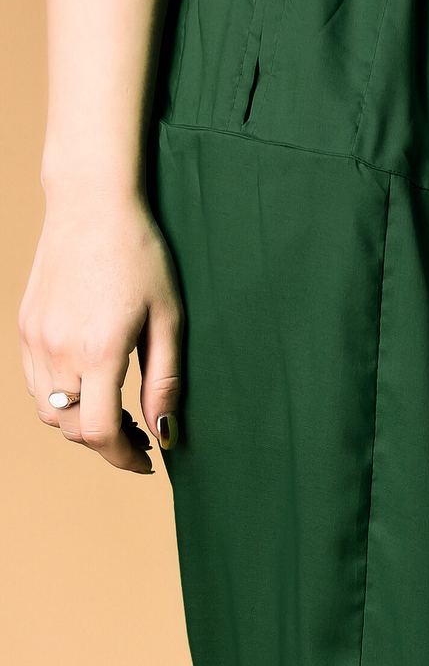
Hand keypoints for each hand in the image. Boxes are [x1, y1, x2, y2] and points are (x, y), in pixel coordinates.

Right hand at [18, 189, 181, 473]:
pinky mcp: (25, 326)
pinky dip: (59, 400)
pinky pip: (35, 384)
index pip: (100, 432)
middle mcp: (58, 348)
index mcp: (99, 350)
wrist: (91, 204)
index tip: (146, 461)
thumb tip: (166, 433)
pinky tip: (88, 386)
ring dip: (79, 424)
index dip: (124, 458)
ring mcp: (35, 337)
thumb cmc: (140, 256)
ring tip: (114, 411)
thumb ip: (164, 382)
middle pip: (72, 429)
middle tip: (139, 435)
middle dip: (106, 444)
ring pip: (48, 412)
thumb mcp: (168, 321)